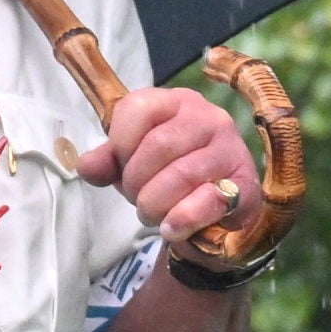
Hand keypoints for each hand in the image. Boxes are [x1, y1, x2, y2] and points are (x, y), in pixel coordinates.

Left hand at [98, 81, 257, 249]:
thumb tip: (86, 166)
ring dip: (155, 205)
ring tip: (152, 214)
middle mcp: (208, 117)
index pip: (137, 108)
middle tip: (137, 199)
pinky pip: (208, 199)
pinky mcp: (244, 185)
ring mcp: (230, 149)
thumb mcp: (132, 165)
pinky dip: (181, 219)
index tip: (123, 166)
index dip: (120, 145)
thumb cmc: (168, 178)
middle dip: (136, 182)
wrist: (214, 215)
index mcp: (175, 102)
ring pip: (181, 175)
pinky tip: (171, 229)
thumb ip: (107, 162)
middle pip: (158, 146)